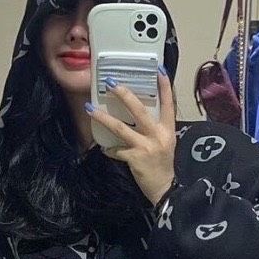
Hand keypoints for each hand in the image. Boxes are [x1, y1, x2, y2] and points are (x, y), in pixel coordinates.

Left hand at [85, 69, 175, 206]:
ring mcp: (146, 146)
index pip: (169, 104)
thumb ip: (155, 129)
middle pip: (139, 110)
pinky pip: (116, 150)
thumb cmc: (163, 165)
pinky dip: (109, 149)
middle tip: (111, 82)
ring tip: (90, 108)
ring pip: (121, 127)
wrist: (165, 188)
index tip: (158, 70)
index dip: (164, 87)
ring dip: (103, 118)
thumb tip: (140, 114)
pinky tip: (104, 148)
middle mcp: (158, 135)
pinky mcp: (134, 158)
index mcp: (168, 130)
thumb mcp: (165, 143)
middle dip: (124, 95)